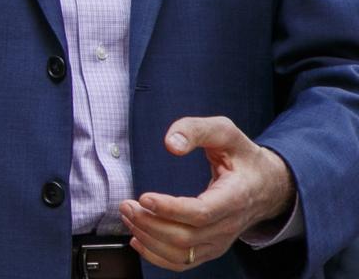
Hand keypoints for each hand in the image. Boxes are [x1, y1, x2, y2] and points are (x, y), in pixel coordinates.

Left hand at [120, 117, 296, 270]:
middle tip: (126, 205)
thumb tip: (171, 144)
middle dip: (150, 223)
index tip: (144, 197)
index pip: (202, 213)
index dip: (170, 209)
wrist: (267, 185)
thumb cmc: (243, 158)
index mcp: (235, 197)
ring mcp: (221, 241)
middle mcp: (229, 225)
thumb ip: (196, 130)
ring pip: (182, 254)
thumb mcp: (225, 132)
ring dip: (149, 239)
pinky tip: (138, 240)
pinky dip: (157, 256)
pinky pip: (183, 262)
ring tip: (129, 217)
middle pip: (186, 237)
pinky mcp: (211, 248)